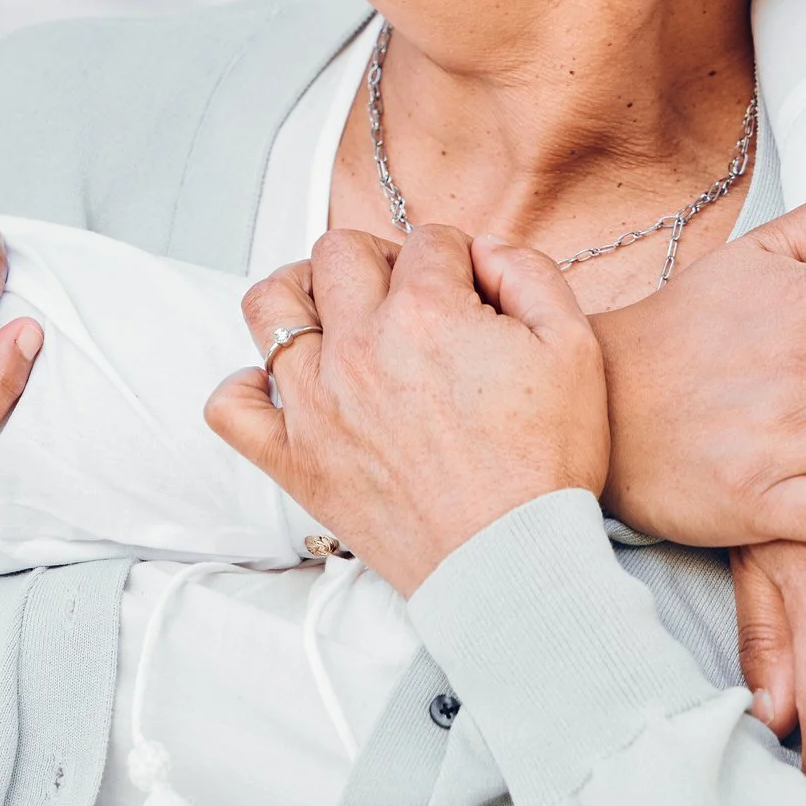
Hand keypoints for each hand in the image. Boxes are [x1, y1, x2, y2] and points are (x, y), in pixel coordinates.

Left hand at [205, 226, 607, 594]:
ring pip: (271, 307)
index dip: (455, 257)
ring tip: (335, 313)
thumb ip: (529, 274)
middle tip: (408, 295)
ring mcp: (316, 404)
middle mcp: (359, 347)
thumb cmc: (546, 466)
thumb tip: (483, 249)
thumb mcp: (573, 349)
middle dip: (379, 259)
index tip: (470, 290)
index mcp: (426, 314)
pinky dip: (246, 388)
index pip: (426, 242)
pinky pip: (231, 407)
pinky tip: (284, 387)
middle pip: (339, 254)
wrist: (512, 563)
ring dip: (301, 293)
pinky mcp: (294, 459)